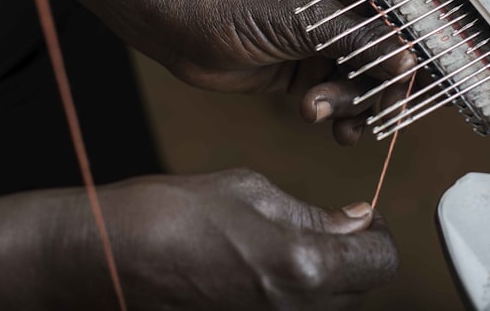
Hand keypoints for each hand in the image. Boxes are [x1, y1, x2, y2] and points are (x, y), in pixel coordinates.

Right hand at [53, 169, 398, 309]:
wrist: (109, 257)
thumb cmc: (171, 215)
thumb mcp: (252, 191)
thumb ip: (313, 213)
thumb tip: (355, 221)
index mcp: (302, 265)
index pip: (381, 261)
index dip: (377, 234)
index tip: (361, 218)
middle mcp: (293, 309)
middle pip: (361, 290)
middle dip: (354, 256)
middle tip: (329, 227)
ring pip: (330, 307)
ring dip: (328, 278)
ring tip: (289, 247)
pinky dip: (295, 293)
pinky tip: (265, 269)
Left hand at [118, 0, 414, 144]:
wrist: (171, 21)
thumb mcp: (303, 19)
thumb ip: (361, 40)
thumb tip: (411, 63)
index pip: (405, 9)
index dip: (424, 44)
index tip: (434, 79)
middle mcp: (344, 3)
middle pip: (392, 51)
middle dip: (384, 85)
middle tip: (381, 112)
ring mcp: (325, 37)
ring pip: (366, 79)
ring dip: (352, 103)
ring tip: (318, 111)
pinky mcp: (306, 67)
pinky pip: (340, 96)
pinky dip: (337, 113)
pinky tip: (322, 121)